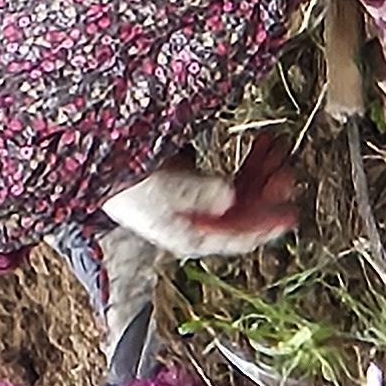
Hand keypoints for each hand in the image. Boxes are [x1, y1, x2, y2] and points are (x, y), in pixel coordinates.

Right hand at [98, 144, 302, 259]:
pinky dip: (247, 164)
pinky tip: (260, 147)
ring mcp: (196, 201)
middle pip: (245, 213)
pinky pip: (230, 177)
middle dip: (268, 192)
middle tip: (288, 171)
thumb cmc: (122, 184)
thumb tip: (229, 196)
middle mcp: (198, 222)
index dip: (266, 227)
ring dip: (261, 174)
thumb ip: (198, 193)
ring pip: (242, 193)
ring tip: (275, 150)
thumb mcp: (161, 190)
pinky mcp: (192, 181)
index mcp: (190, 235)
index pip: (237, 238)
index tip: (290, 214)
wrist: (95, 166)